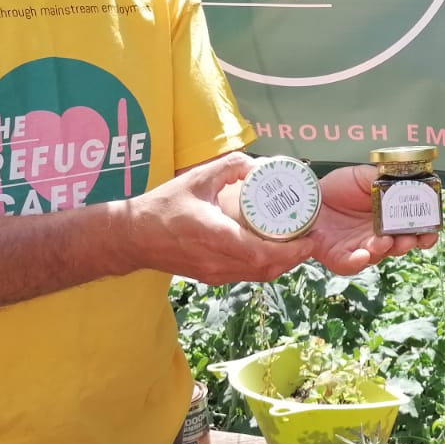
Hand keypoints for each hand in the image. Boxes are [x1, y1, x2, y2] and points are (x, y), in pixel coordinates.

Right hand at [124, 152, 314, 284]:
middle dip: (295, 257)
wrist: (133, 237)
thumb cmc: (163, 206)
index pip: (261, 254)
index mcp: (215, 236)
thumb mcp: (197, 178)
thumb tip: (260, 165)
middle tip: (311, 236)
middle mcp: (217, 261)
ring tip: (298, 242)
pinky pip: (247, 276)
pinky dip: (266, 266)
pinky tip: (273, 248)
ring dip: (283, 264)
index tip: (311, 236)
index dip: (292, 250)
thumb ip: (230, 166)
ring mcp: (214, 274)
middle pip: (267, 270)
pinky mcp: (211, 277)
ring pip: (259, 277)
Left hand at [309, 164, 440, 274]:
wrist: (308, 196)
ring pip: (379, 255)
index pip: (413, 228)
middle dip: (409, 243)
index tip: (432, 230)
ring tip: (386, 241)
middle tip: (412, 238)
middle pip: (400, 245)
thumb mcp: (362, 176)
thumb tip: (404, 179)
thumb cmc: (337, 187)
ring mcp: (360, 247)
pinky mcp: (340, 257)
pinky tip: (363, 254)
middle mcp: (378, 235)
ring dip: (385, 249)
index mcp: (388, 217)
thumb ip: (382, 179)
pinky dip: (358, 262)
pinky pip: (351, 264)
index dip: (425, 232)